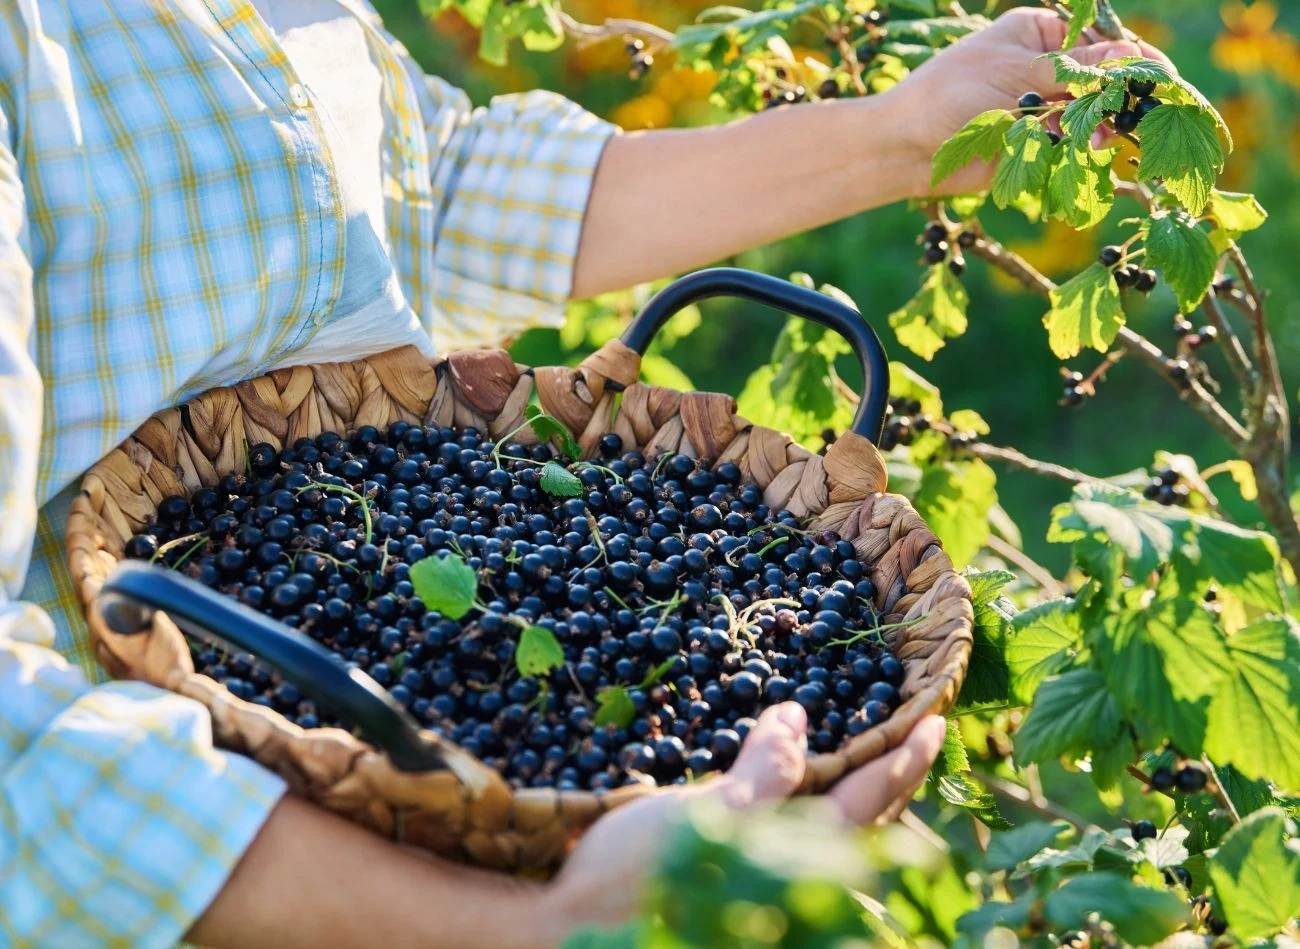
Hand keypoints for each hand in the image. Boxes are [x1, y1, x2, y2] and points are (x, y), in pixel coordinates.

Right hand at [551, 703, 946, 930]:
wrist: (568, 928)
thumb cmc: (634, 876)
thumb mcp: (704, 817)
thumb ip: (762, 774)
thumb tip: (799, 720)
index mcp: (789, 859)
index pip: (864, 802)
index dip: (901, 759)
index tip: (933, 720)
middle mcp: (785, 875)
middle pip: (858, 823)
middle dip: (889, 776)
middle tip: (913, 732)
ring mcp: (757, 879)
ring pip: (825, 832)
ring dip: (851, 790)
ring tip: (868, 751)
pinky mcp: (726, 874)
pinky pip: (785, 833)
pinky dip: (805, 802)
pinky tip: (797, 783)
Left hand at [887, 7, 1164, 194]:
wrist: (906, 147)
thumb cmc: (950, 94)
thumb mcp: (1016, 73)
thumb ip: (1073, 70)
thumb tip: (1129, 55)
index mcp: (1038, 34)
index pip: (1099, 39)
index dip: (1132, 57)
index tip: (1160, 75)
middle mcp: (1043, 67)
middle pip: (1100, 77)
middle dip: (1124, 93)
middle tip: (1153, 109)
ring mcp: (1040, 106)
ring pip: (1090, 113)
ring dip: (1104, 122)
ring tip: (1111, 133)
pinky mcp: (1034, 143)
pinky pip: (1071, 144)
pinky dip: (1084, 147)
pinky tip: (1093, 149)